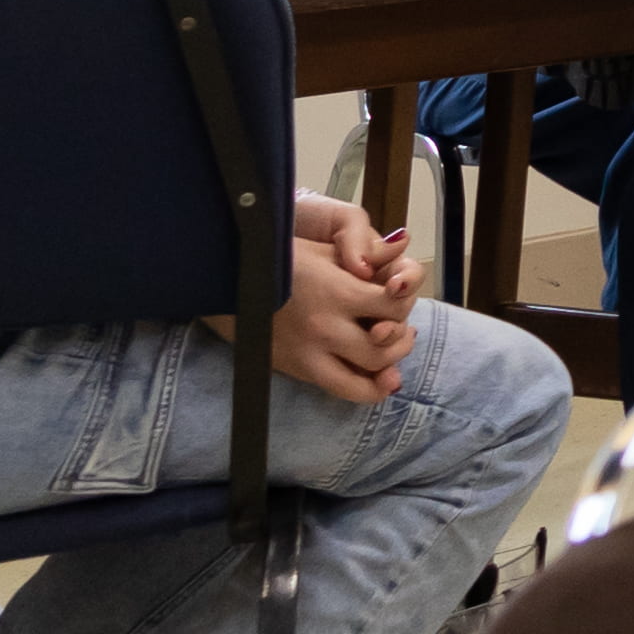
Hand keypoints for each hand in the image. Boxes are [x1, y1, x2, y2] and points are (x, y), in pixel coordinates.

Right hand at [265, 215, 419, 403]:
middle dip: (402, 341)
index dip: (405, 301)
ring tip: (391, 355)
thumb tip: (403, 243)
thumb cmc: (281, 260)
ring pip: (364, 378)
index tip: (400, 296)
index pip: (394, 305)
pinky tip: (375, 381)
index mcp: (337, 291)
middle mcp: (326, 327)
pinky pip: (338, 389)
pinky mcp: (296, 369)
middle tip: (405, 332)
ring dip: (388, 370)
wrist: (228, 285)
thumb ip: (364, 249)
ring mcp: (309, 353)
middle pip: (384, 346)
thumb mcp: (323, 247)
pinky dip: (364, 390)